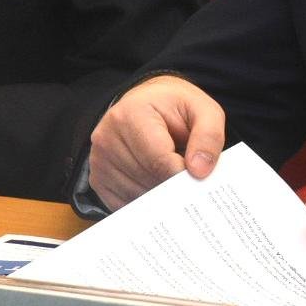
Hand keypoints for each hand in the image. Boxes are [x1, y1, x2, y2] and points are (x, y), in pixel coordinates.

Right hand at [89, 75, 225, 209]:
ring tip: (174, 175)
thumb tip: (199, 171)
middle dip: (173, 184)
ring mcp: (98, 159)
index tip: (199, 179)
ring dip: (160, 194)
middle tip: (192, 179)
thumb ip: (208, 136)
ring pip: (135, 195)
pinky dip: (146, 201)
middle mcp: (107, 137)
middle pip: (147, 178)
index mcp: (132, 113)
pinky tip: (159, 185)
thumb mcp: (204, 110)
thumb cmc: (176, 107)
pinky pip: (124, 203)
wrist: (149, 103)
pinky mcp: (97, 178)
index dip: (183, 174)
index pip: (158, 159)